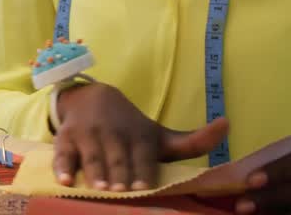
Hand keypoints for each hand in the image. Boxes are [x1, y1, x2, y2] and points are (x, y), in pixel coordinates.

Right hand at [53, 81, 229, 191]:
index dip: (142, 171)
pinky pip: (62, 153)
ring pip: (92, 156)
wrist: (91, 97)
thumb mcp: (159, 135)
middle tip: (122, 192)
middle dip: (120, 174)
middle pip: (118, 158)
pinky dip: (63, 166)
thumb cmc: (131, 128)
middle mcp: (114, 132)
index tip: (143, 187)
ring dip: (96, 172)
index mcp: (139, 135)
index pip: (142, 155)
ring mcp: (88, 134)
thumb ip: (193, 140)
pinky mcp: (65, 137)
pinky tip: (65, 180)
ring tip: (101, 188)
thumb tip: (228, 124)